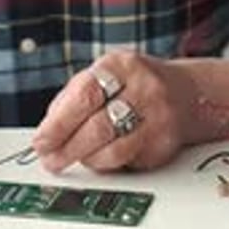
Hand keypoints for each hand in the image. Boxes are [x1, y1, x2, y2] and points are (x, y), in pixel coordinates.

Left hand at [32, 50, 197, 172]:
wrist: (187, 93)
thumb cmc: (134, 84)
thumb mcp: (105, 74)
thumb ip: (74, 97)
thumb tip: (47, 131)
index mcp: (121, 66)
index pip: (84, 96)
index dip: (59, 123)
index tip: (41, 140)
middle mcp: (144, 89)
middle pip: (98, 127)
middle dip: (67, 148)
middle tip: (50, 159)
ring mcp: (159, 119)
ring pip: (114, 150)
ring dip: (85, 160)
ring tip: (71, 158)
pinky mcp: (165, 146)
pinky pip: (128, 162)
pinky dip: (107, 163)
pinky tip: (99, 156)